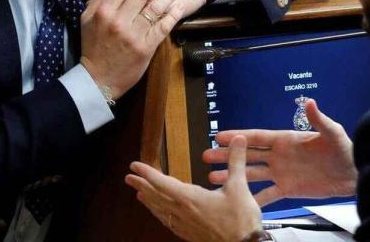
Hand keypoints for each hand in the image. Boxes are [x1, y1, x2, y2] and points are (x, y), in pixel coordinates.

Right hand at [80, 0, 186, 97]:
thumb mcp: (87, 19)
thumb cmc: (94, 46)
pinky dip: (173, 14)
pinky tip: (178, 7)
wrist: (99, 78)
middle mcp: (118, 21)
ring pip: (155, 7)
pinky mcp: (146, 48)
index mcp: (103, 11)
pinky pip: (163, 26)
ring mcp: (133, 35)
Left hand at [126, 135, 262, 241]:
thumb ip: (236, 161)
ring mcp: (185, 225)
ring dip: (148, 201)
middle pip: (156, 197)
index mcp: (190, 198)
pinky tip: (160, 214)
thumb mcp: (239, 187)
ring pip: (160, 211)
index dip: (147, 173)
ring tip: (138, 195)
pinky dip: (160, 215)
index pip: (162, 183)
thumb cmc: (241, 220)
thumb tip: (238, 138)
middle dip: (141, 186)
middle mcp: (183, 212)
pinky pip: (168, 222)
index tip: (134, 166)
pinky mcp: (189, 235)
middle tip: (128, 178)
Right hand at [204, 99, 356, 205]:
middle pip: (248, 155)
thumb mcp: (332, 132)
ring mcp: (282, 173)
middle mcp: (280, 155)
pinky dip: (254, 198)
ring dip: (233, 175)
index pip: (256, 137)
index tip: (219, 136)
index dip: (238, 137)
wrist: (353, 173)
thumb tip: (309, 102)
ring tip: (213, 177)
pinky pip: (268, 195)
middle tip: (206, 155)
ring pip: (252, 174)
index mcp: (286, 140)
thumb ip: (318, 119)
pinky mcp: (289, 189)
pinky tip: (240, 201)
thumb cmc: (344, 149)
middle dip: (227, 155)